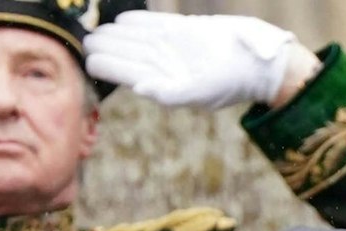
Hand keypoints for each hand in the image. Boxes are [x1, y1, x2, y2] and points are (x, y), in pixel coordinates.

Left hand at [84, 12, 317, 111]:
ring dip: (116, 36)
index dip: (109, 67)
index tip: (89, 59)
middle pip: (130, 57)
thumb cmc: (237, 79)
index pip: (131, 74)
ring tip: (94, 31)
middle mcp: (170, 68)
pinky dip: (139, 23)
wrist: (263, 62)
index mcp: (168, 84)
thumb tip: (144, 90)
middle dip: (106, 49)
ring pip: (138, 42)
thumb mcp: (204, 90)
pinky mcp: (186, 34)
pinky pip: (156, 28)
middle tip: (83, 40)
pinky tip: (122, 21)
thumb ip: (174, 94)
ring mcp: (177, 51)